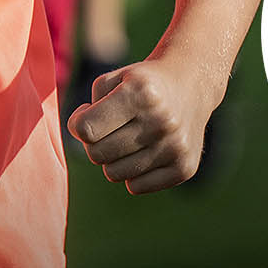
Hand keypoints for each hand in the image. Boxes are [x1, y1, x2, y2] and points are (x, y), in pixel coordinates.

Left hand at [66, 57, 216, 193]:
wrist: (189, 86)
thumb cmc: (140, 85)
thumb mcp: (112, 80)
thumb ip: (89, 109)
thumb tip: (83, 138)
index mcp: (140, 93)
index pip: (87, 129)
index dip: (78, 124)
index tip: (86, 114)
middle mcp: (161, 121)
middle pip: (97, 154)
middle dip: (94, 142)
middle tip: (108, 128)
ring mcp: (175, 146)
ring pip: (114, 173)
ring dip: (113, 158)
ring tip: (128, 137)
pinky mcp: (184, 167)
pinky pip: (136, 186)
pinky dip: (132, 172)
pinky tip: (144, 151)